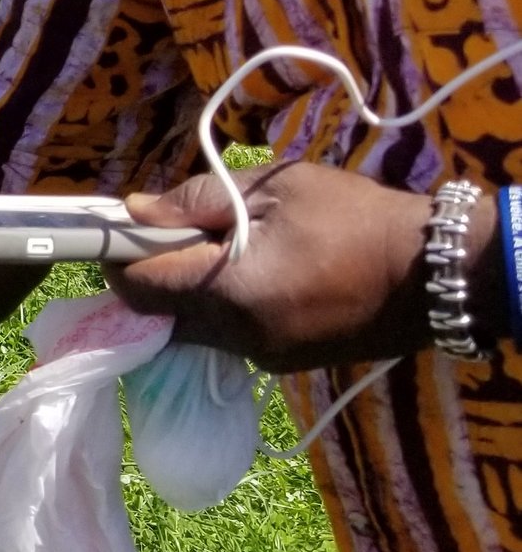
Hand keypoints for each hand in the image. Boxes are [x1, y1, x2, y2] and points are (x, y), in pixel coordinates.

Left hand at [111, 161, 493, 369]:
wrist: (435, 273)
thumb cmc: (354, 218)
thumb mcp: (274, 188)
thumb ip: (195, 201)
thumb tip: (136, 211)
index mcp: (230, 292)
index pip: (140, 288)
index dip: (116, 257)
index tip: (119, 228)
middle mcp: (239, 338)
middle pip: (158, 318)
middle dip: (146, 278)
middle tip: (165, 235)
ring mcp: (264, 358)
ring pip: (192, 332)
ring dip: (183, 294)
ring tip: (214, 248)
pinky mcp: (285, 363)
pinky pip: (228, 338)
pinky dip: (218, 309)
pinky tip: (245, 273)